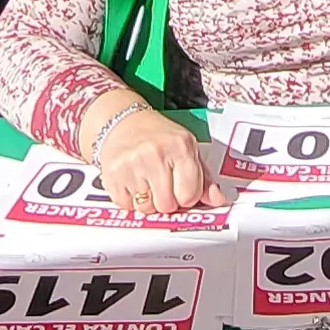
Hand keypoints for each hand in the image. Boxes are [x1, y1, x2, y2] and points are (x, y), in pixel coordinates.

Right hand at [88, 102, 222, 215]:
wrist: (122, 121)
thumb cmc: (157, 136)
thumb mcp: (186, 148)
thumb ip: (204, 177)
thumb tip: (217, 199)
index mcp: (180, 147)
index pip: (189, 195)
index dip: (187, 196)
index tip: (182, 188)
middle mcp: (156, 154)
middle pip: (167, 205)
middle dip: (167, 200)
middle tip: (162, 184)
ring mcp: (132, 164)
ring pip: (146, 208)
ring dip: (147, 200)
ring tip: (146, 180)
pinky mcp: (112, 174)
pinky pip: (126, 205)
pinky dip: (130, 199)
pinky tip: (132, 181)